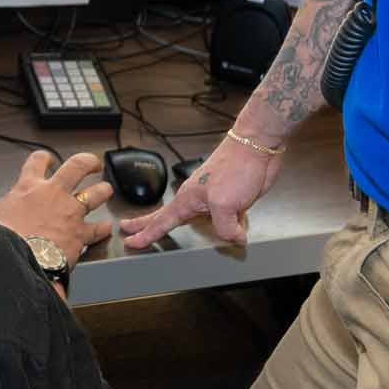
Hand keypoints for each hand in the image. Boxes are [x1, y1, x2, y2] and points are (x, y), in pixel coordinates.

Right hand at [0, 148, 113, 262]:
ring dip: (103, 191)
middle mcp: (54, 194)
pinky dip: (103, 228)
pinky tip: (105, 228)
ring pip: (97, 193)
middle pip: (78, 166)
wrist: (19, 261)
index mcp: (29, 188)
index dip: (44, 158)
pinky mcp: (81, 233)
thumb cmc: (5, 239)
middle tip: (93, 164)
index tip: (48, 160)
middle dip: (88, 162)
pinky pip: (98, 228)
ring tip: (106, 190)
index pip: (37, 161)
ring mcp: (71, 212)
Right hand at [119, 136, 276, 250]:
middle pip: (167, 217)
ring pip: (198, 220)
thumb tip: (235, 239)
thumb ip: (225, 228)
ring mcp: (213, 199)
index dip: (145, 233)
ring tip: (174, 233)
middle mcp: (197, 199)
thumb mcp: (224, 204)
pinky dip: (226, 226)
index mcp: (187, 199)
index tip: (130, 241)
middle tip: (130, 231)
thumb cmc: (236, 166)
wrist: (257, 147)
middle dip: (147, 225)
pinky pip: (225, 219)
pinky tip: (233, 230)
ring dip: (186, 228)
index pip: (161, 221)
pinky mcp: (232, 199)